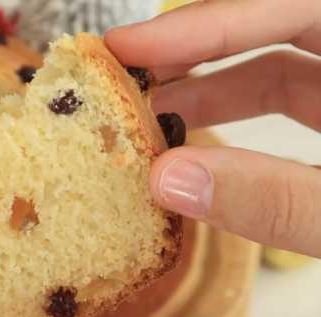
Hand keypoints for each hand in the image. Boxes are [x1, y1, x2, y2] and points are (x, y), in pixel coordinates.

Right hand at [105, 0, 320, 257]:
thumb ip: (272, 199)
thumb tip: (166, 180)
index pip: (292, 5)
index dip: (204, 21)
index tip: (128, 47)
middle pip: (271, 23)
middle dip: (192, 45)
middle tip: (122, 72)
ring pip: (274, 62)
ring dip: (204, 85)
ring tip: (143, 114)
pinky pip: (284, 98)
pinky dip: (231, 116)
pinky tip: (188, 143)